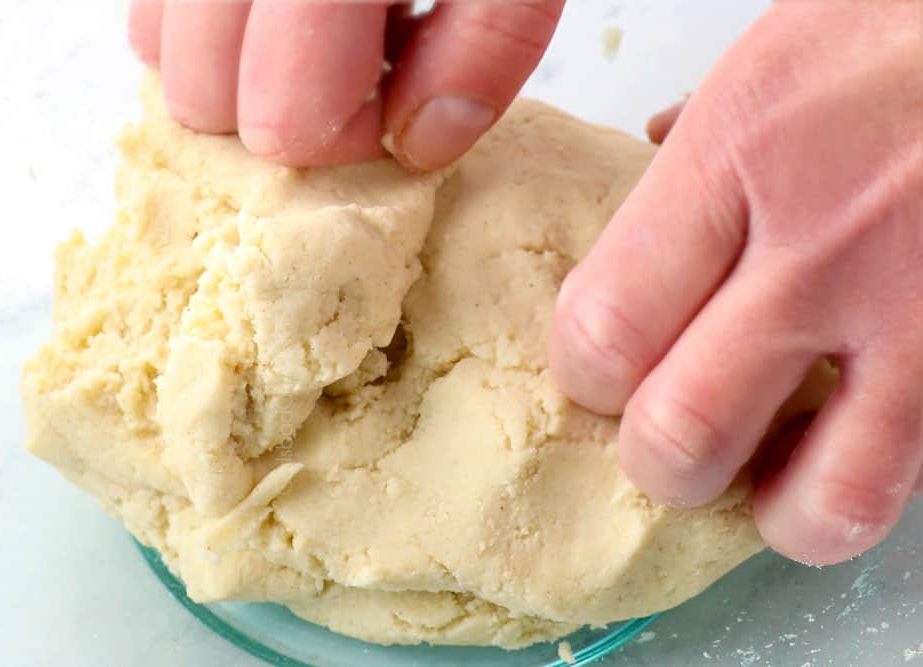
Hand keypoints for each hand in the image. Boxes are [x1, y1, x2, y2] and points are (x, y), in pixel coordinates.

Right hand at [127, 0, 562, 167]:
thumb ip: (485, 47)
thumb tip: (417, 142)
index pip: (284, 118)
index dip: (348, 134)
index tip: (393, 95)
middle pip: (202, 99)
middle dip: (281, 109)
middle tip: (351, 60)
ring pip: (161, 51)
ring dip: (237, 68)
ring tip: (313, 21)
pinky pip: (150, 6)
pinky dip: (206, 22)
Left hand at [549, 0, 922, 564]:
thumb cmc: (904, 31)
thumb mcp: (780, 51)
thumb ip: (702, 137)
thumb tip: (648, 161)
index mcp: (739, 150)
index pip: (605, 328)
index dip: (586, 377)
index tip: (600, 373)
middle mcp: (825, 242)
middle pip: (683, 433)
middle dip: (662, 460)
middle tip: (672, 432)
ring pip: (823, 502)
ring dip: (776, 510)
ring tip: (770, 474)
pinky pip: (910, 475)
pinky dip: (866, 480)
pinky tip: (854, 436)